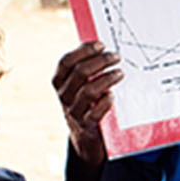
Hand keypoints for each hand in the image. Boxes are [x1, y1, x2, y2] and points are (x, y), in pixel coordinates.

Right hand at [51, 41, 122, 165]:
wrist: (84, 135)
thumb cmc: (85, 101)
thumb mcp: (79, 84)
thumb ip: (85, 66)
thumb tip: (100, 47)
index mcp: (59, 81)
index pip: (66, 61)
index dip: (83, 51)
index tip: (101, 45)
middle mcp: (64, 96)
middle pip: (80, 73)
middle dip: (100, 61)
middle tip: (116, 57)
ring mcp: (74, 111)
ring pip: (88, 91)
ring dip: (106, 79)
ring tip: (120, 73)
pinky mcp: (86, 125)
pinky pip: (95, 113)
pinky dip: (105, 103)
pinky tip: (112, 96)